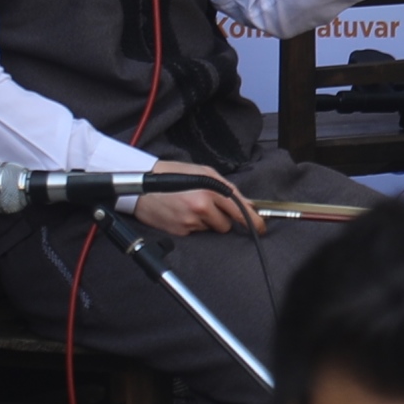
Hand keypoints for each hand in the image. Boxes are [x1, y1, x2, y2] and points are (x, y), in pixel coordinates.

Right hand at [128, 164, 257, 236]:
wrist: (142, 186)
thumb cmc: (173, 174)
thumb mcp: (204, 171)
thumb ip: (226, 187)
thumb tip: (246, 203)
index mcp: (210, 191)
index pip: (239, 210)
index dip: (253, 221)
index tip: (261, 228)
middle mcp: (201, 208)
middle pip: (226, 224)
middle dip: (222, 218)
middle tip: (208, 206)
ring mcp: (189, 222)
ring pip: (211, 229)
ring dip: (206, 221)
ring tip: (190, 206)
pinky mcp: (180, 232)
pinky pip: (196, 232)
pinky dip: (193, 225)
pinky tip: (182, 213)